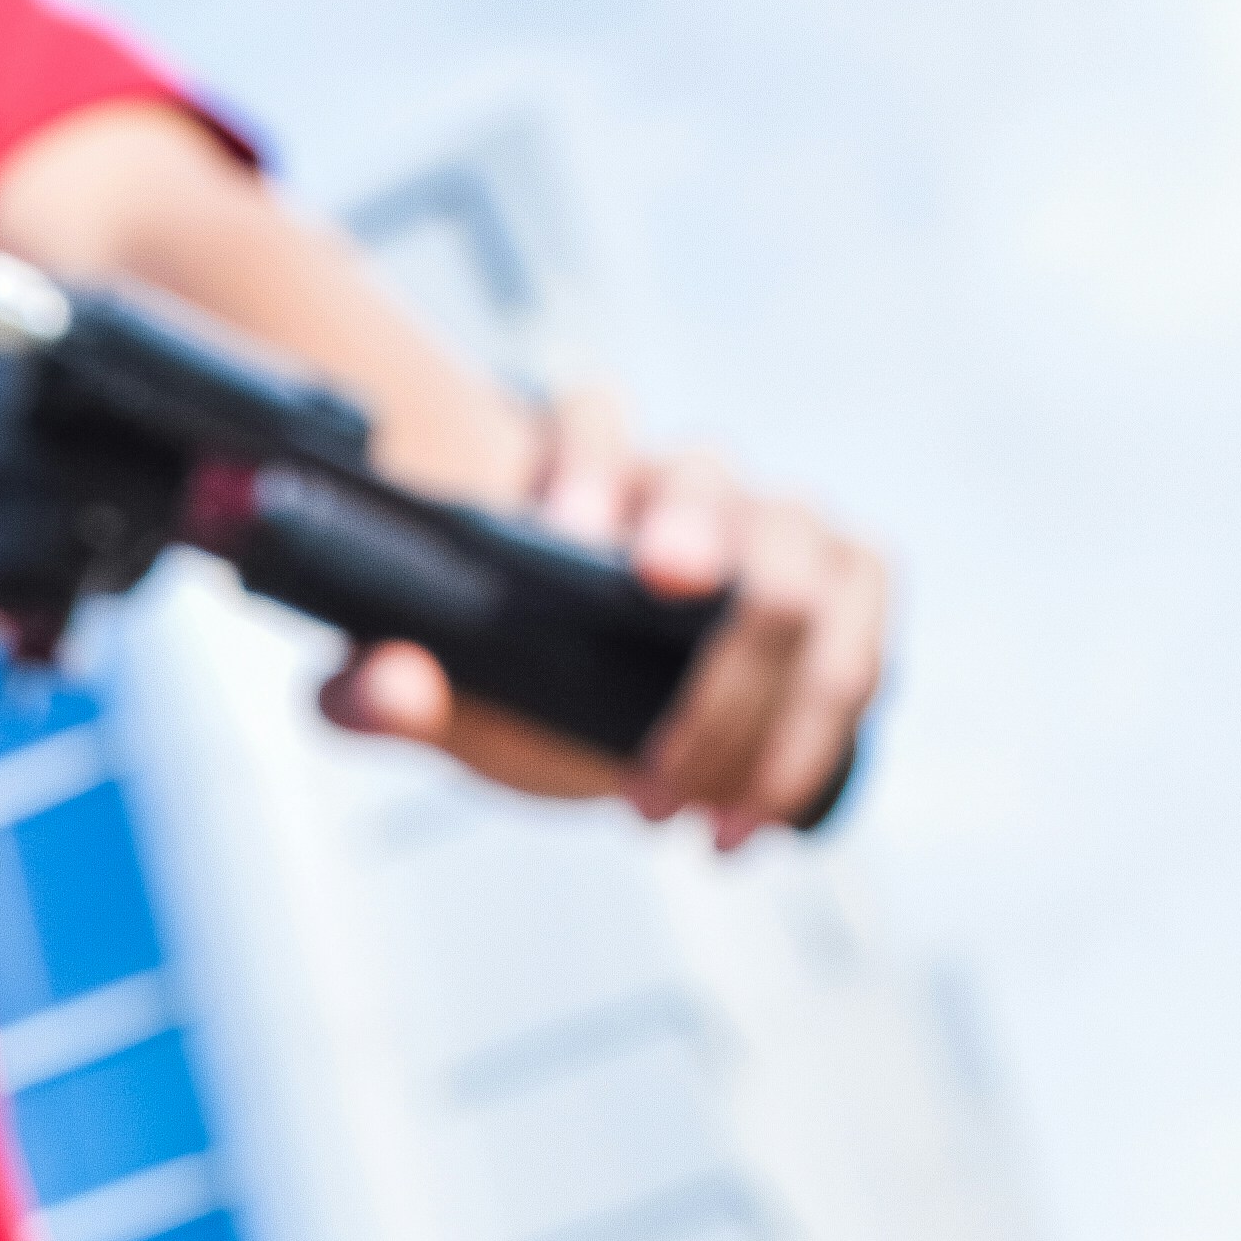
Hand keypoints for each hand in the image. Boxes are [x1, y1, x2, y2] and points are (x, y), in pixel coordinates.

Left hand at [319, 382, 887, 845]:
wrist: (587, 709)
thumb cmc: (510, 672)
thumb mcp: (434, 696)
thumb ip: (380, 693)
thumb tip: (386, 685)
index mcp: (583, 466)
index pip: (592, 417)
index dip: (589, 465)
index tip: (568, 539)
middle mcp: (692, 482)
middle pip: (725, 498)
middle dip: (694, 625)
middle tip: (646, 757)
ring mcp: (780, 531)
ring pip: (811, 581)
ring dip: (752, 719)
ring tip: (670, 812)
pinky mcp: (844, 594)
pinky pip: (860, 653)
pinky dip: (810, 748)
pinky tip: (743, 823)